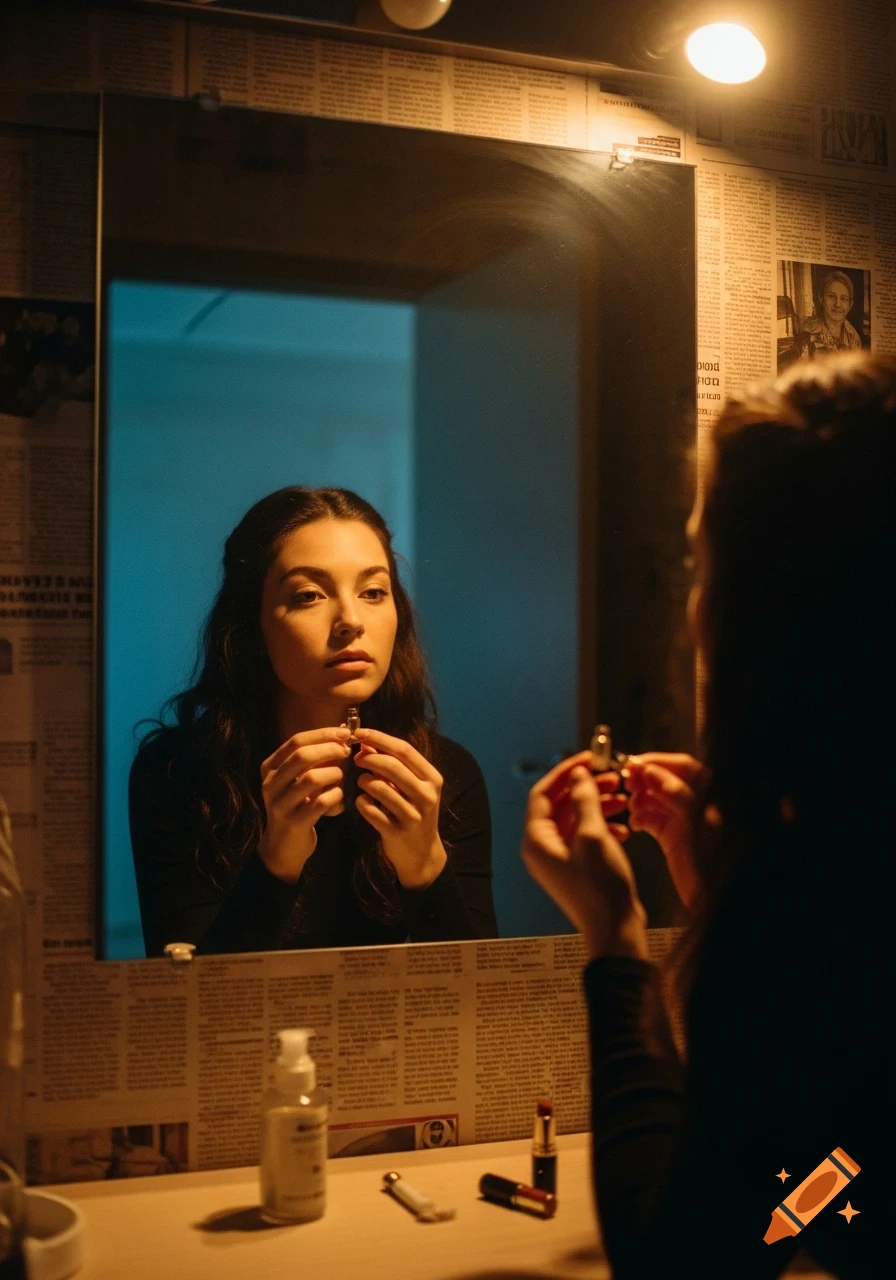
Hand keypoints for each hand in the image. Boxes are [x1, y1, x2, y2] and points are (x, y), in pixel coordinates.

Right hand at [257, 726, 352, 881]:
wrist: (283, 846)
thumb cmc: (297, 805)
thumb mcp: (299, 779)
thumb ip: (315, 758)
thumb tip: (342, 732)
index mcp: (270, 767)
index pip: (296, 741)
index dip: (323, 734)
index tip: (345, 733)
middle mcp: (270, 783)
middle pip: (301, 756)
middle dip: (329, 749)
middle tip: (347, 751)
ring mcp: (280, 804)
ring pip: (312, 778)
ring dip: (334, 774)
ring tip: (341, 777)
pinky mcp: (293, 822)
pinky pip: (321, 802)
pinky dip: (336, 796)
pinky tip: (339, 797)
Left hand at [352, 727, 446, 888]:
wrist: (421, 853)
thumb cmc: (414, 811)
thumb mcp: (411, 786)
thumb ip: (392, 764)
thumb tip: (366, 742)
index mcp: (432, 778)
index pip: (404, 750)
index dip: (380, 738)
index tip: (360, 732)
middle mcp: (427, 795)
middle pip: (392, 766)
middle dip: (369, 758)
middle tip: (356, 758)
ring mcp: (413, 815)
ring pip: (379, 788)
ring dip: (364, 781)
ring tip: (362, 782)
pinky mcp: (397, 832)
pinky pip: (371, 810)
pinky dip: (362, 803)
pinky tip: (364, 802)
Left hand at [522, 756, 647, 959]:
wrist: (614, 930)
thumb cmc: (600, 887)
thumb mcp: (593, 836)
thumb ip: (584, 800)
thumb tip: (578, 775)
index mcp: (536, 840)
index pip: (541, 793)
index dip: (565, 773)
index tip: (588, 759)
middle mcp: (541, 848)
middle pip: (559, 805)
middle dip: (585, 788)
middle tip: (612, 777)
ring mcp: (558, 858)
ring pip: (575, 819)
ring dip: (597, 806)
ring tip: (623, 799)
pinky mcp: (575, 866)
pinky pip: (584, 836)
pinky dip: (602, 826)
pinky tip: (624, 828)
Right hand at [625, 753, 705, 909]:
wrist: (711, 897)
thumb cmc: (711, 860)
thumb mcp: (696, 822)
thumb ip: (677, 794)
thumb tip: (651, 771)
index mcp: (709, 794)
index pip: (683, 766)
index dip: (658, 761)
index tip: (633, 764)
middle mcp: (696, 803)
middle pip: (666, 780)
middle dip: (645, 780)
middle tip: (628, 784)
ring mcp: (684, 819)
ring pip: (656, 798)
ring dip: (641, 799)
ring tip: (632, 806)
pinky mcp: (673, 835)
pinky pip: (653, 818)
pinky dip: (641, 818)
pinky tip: (635, 824)